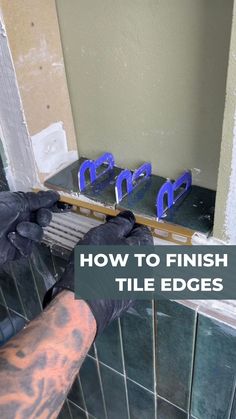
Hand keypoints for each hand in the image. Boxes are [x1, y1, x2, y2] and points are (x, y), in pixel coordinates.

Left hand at [0, 190, 60, 263]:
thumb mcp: (17, 201)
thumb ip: (37, 200)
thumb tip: (55, 195)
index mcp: (19, 206)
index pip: (40, 206)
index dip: (48, 205)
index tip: (57, 201)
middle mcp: (20, 220)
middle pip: (43, 221)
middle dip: (44, 218)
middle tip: (40, 218)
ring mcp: (18, 237)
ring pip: (38, 235)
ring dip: (31, 231)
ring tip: (19, 229)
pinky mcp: (15, 252)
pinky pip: (27, 248)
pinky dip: (21, 242)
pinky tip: (11, 238)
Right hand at [43, 211, 152, 334]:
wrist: (84, 303)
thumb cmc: (94, 263)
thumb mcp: (104, 235)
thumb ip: (119, 224)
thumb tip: (130, 216)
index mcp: (143, 250)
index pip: (144, 231)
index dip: (131, 225)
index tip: (116, 225)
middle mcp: (145, 267)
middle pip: (140, 249)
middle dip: (128, 243)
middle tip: (108, 240)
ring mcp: (138, 285)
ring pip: (134, 266)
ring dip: (123, 260)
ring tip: (104, 258)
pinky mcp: (127, 299)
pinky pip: (126, 281)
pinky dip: (118, 275)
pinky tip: (105, 276)